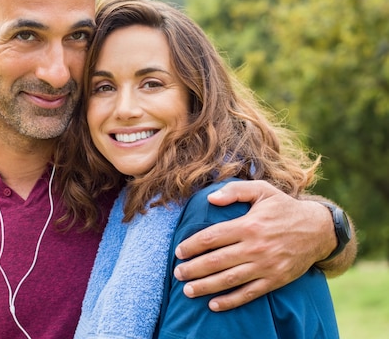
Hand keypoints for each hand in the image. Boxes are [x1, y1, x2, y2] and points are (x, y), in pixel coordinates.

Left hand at [173, 180, 333, 311]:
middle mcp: (255, 247)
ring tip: (188, 290)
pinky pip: (249, 293)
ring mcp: (265, 266)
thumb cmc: (284, 208)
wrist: (318, 230)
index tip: (178, 251)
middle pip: (216, 261)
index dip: (192, 246)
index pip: (212, 237)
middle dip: (193, 269)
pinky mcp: (275, 280)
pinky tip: (214, 304)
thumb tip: (210, 199)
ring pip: (229, 279)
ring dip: (205, 286)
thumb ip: (235, 191)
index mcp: (248, 225)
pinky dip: (230, 301)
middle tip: (177, 274)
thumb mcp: (262, 190)